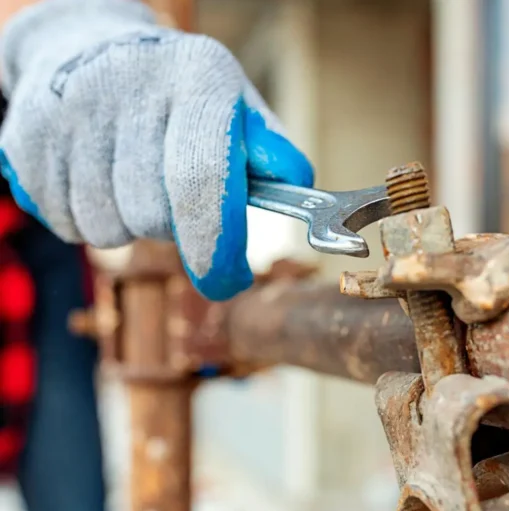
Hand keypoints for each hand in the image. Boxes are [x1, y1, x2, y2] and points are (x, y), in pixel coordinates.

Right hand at [0, 0, 312, 299]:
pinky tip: (99, 182)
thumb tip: (298, 187)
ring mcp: (71, 110)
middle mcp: (130, 85)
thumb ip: (270, 154)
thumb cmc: (181, 96)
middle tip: (175, 202)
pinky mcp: (26, 137)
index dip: (217, 249)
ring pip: (107, 229)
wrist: (91, 47)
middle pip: (153, 216)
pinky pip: (67, 225)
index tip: (226, 281)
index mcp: (198, 78)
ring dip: (129, 227)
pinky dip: (90, 222)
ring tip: (133, 184)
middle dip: (173, 231)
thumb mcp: (237, 108)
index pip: (203, 183)